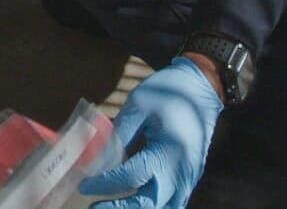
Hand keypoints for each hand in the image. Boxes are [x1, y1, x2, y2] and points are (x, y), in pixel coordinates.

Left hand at [77, 58, 224, 208]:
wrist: (201, 89)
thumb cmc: (168, 92)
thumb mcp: (139, 106)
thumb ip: (119, 134)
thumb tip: (96, 158)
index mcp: (167, 152)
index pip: (130, 176)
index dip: (105, 183)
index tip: (85, 185)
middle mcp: (180, 172)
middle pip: (148, 204)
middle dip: (119, 208)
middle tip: (94, 207)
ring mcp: (188, 179)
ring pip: (163, 208)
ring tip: (112, 206)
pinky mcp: (190, 179)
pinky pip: (173, 203)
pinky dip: (154, 206)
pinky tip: (134, 204)